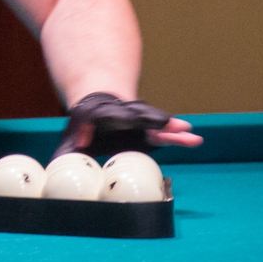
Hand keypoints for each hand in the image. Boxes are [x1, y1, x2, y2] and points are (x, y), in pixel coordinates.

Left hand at [54, 92, 202, 156]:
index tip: (152, 125)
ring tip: (193, 136)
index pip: (127, 119)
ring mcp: (142, 127)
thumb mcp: (77, 129)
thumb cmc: (88, 121)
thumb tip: (69, 154)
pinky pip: (165, 136)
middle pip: (150, 122)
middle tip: (183, 127)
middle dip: (164, 125)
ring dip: (176, 132)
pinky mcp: (148, 134)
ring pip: (161, 129)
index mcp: (116, 118)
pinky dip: (177, 137)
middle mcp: (132, 121)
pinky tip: (193, 140)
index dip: (135, 121)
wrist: (99, 107)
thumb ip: (74, 143)